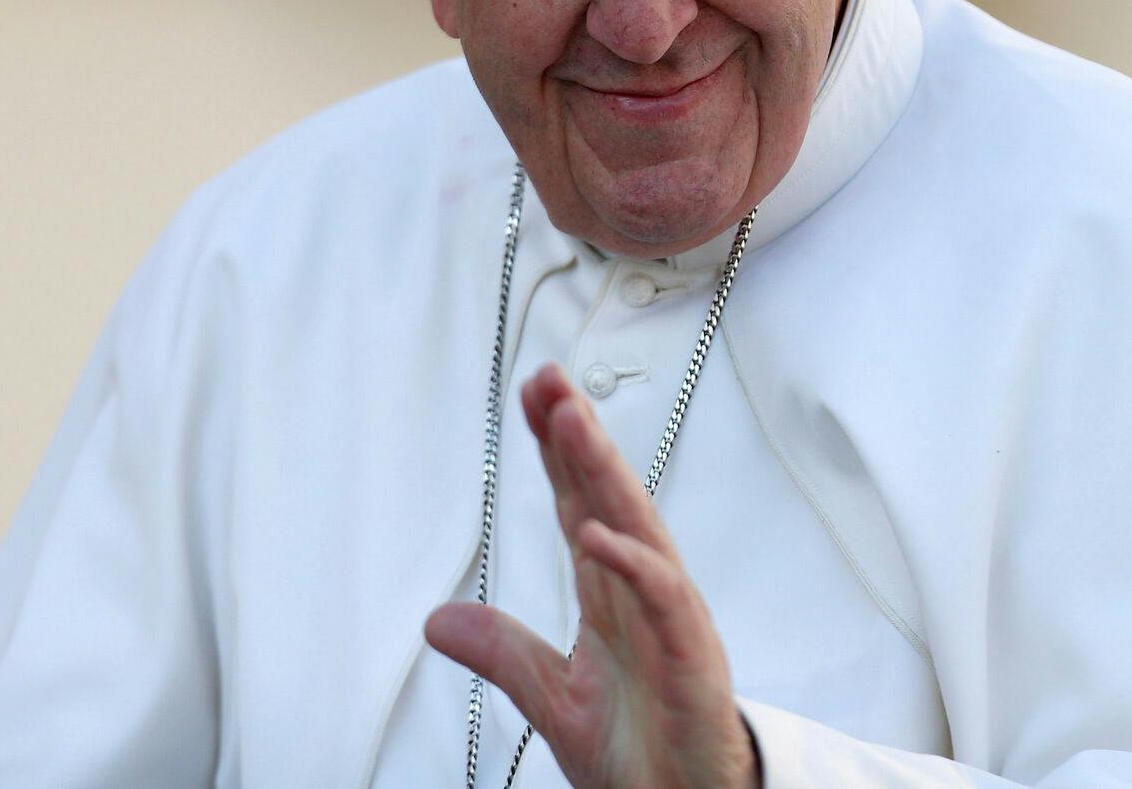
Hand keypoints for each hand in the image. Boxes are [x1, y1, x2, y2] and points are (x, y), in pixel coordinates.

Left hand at [426, 363, 761, 788]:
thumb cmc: (640, 754)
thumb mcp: (552, 699)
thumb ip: (503, 653)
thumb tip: (439, 620)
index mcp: (611, 595)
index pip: (578, 503)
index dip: (556, 450)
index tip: (533, 396)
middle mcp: (643, 593)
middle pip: (608, 497)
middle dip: (579, 436)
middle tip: (550, 380)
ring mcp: (671, 620)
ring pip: (637, 528)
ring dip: (604, 472)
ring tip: (572, 421)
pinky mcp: (692, 657)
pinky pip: (663, 597)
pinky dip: (631, 563)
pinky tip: (595, 534)